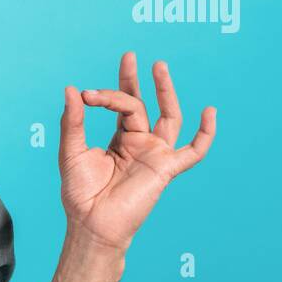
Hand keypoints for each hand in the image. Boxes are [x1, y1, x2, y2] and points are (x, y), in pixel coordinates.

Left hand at [59, 51, 215, 251]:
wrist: (92, 224)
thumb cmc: (80, 194)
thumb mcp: (71, 152)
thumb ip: (73, 122)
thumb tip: (72, 89)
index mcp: (120, 139)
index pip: (120, 106)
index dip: (106, 95)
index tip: (87, 93)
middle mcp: (140, 143)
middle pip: (144, 105)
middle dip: (136, 81)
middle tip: (129, 56)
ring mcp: (155, 154)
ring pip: (169, 117)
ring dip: (165, 92)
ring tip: (159, 66)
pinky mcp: (166, 169)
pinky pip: (193, 151)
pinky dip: (205, 133)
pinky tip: (210, 112)